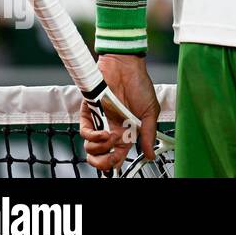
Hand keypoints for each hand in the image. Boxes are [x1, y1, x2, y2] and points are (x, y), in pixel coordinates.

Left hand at [79, 54, 159, 173]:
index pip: (117, 155)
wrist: (126, 67)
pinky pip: (84, 132)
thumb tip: (150, 155)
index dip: (114, 164)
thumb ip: (149, 134)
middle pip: (101, 155)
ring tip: (110, 137)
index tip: (115, 167)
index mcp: (127, 132)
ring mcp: (100, 122)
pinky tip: (102, 132)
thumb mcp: (150, 112)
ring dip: (100, 147)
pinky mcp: (89, 113)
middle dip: (102, 162)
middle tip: (108, 159)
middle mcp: (112, 129)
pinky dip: (92, 136)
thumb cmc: (139, 85)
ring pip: (91, 147)